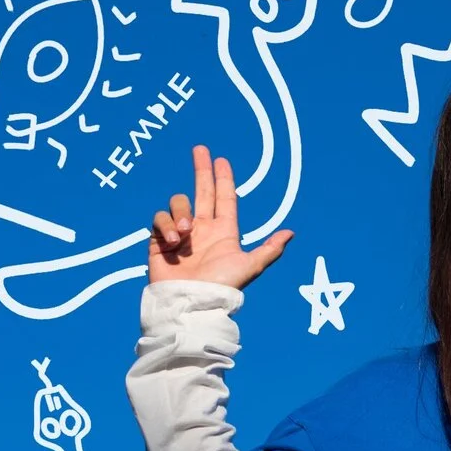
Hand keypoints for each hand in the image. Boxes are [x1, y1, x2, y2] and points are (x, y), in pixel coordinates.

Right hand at [150, 144, 293, 289]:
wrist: (191, 302)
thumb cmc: (221, 286)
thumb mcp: (250, 266)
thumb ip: (269, 249)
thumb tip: (291, 233)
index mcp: (223, 232)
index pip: (224, 198)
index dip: (223, 178)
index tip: (220, 159)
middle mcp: (202, 229)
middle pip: (201, 190)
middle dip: (202, 169)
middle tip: (200, 148)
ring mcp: (181, 234)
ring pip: (178, 203)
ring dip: (181, 213)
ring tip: (186, 235)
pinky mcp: (160, 242)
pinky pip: (159, 219)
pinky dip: (166, 225)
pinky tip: (173, 242)